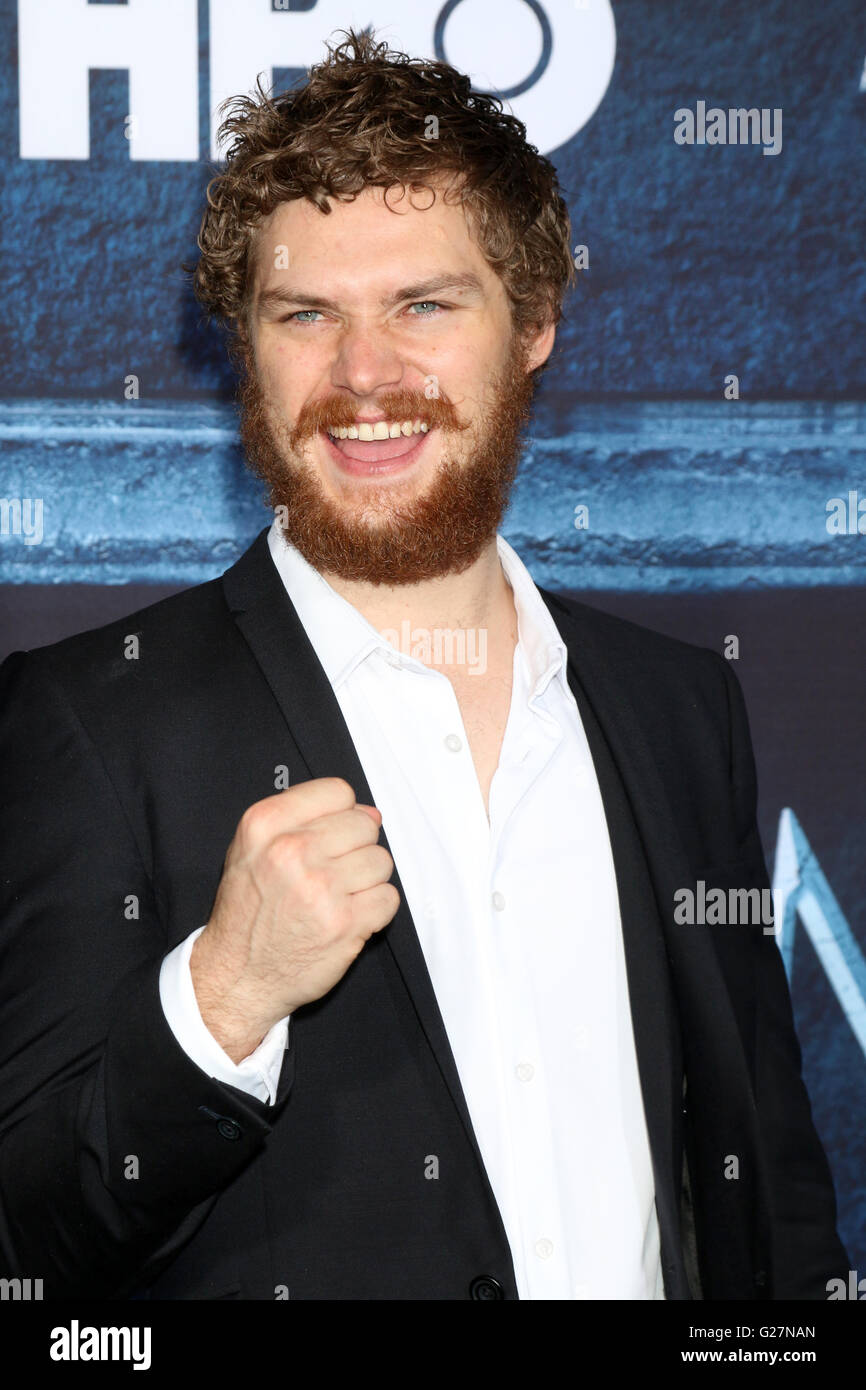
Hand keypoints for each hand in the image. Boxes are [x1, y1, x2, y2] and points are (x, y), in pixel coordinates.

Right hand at [190, 777, 398, 1061]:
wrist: (236, 977)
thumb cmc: (247, 914)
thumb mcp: (252, 849)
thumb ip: (304, 819)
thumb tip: (369, 813)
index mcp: (264, 825)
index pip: (338, 791)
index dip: (341, 814)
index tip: (332, 836)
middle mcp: (291, 851)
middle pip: (364, 826)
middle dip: (355, 849)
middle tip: (332, 874)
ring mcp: (320, 888)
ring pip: (381, 861)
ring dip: (366, 881)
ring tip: (338, 898)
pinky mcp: (344, 923)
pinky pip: (389, 898)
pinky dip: (375, 911)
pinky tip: (348, 918)